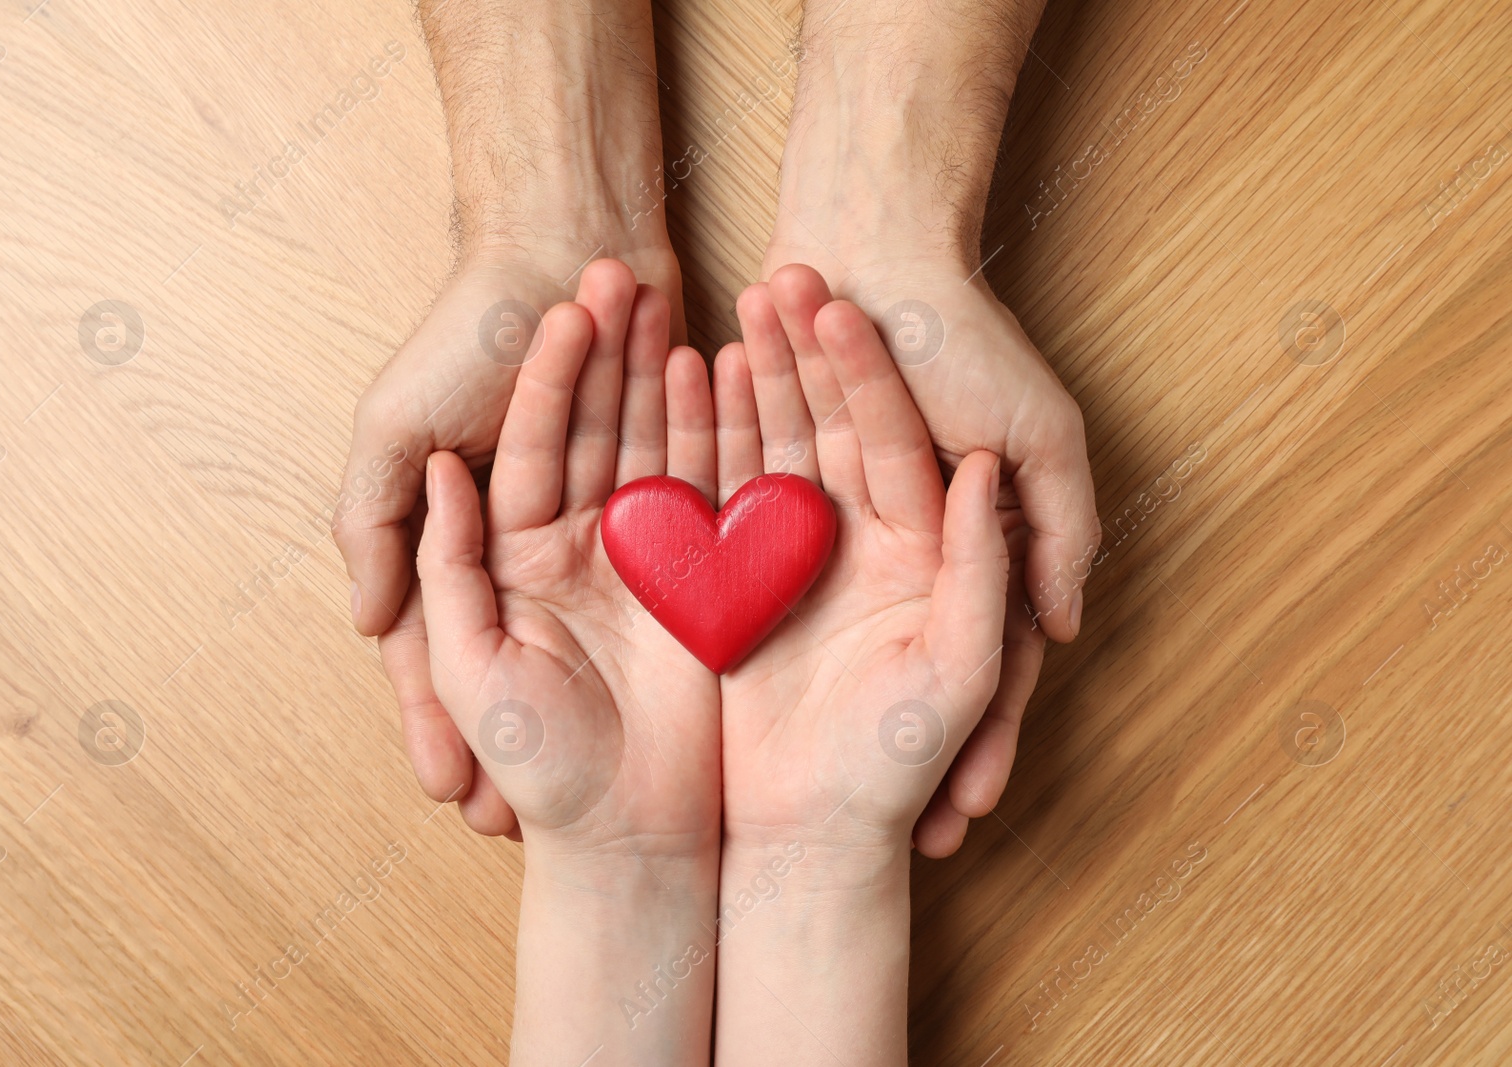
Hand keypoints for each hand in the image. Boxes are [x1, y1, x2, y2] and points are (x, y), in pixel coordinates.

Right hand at [335, 250, 679, 826]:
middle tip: (529, 826)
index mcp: (469, 527)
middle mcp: (539, 535)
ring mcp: (612, 519)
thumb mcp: (396, 426)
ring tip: (609, 783)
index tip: (459, 796)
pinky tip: (673, 694)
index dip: (441, 717)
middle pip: (532, 654)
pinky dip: (666, 646)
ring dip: (602, 699)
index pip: (445, 640)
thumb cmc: (472, 333)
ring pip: (600, 641)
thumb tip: (361, 620)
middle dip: (530, 735)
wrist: (577, 239)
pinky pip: (676, 578)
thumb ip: (378, 520)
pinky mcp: (680, 492)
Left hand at [414, 264, 721, 1062]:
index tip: (564, 306)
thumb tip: (442, 471)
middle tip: (623, 272)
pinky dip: (713, 433)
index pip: (526, 445)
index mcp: (515, 559)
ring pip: (650, 444)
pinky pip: (706, 490)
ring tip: (677, 301)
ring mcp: (643, 558)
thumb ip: (449, 566)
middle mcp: (578, 547)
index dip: (545, 376)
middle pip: (591, 428)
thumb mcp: (475, 662)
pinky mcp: (701, 579)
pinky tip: (722, 372)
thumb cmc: (540, 762)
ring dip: (660, 376)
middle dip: (607, 354)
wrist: (632, 834)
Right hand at [710, 286, 1007, 1062]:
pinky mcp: (736, 579)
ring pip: (776, 442)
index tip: (843, 299)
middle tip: (782, 271)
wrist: (806, 835)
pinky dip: (709, 434)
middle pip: (835, 423)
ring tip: (735, 302)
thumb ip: (984, 568)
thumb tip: (986, 472)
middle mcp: (860, 540)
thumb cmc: (895, 764)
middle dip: (809, 350)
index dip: (871, 369)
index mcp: (922, 549)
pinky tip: (693, 374)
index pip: (899, 437)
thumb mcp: (959, 665)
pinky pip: (722, 490)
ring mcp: (792, 553)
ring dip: (758, 375)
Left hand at [763, 0, 1099, 828]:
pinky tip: (743, 696)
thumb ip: (1057, 529)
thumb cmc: (968, 340)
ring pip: (831, 633)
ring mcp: (833, 520)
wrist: (867, 244)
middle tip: (881, 838)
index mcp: (971, 537)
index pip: (985, 653)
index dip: (979, 734)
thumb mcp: (1045, 439)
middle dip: (883, 742)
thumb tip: (1068, 624)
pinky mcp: (768, 489)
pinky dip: (757, 625)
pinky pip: (756, 569)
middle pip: (895, 654)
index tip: (961, 819)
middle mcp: (902, 540)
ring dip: (820, 696)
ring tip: (796, 791)